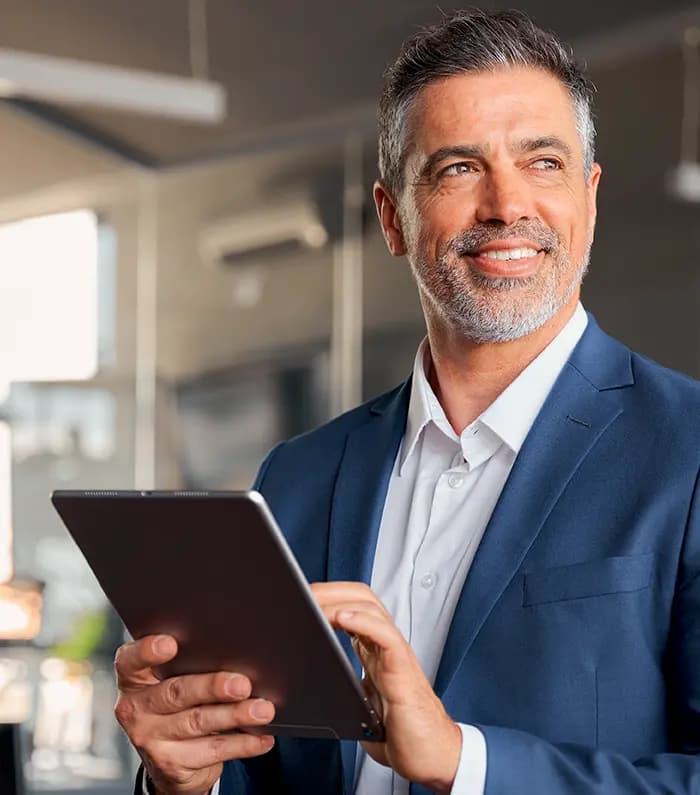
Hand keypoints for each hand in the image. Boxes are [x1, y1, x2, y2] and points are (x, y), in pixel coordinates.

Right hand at [114, 635, 275, 794]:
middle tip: (242, 684)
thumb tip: (237, 652)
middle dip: (212, 687)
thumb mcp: (172, 680)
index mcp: (134, 678)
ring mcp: (151, 739)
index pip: (131, 660)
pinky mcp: (171, 765)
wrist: (169, 758)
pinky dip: (242, 743)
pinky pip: (213, 751)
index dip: (148, 651)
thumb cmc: (177, 701)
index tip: (170, 644)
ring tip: (262, 709)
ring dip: (235, 715)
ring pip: (198, 722)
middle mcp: (136, 709)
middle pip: (176, 692)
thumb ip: (189, 663)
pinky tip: (262, 736)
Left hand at [311, 582, 461, 793]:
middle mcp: (385, 646)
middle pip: (361, 597)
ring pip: (372, 608)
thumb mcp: (358, 705)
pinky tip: (343, 618)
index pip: (353, 606)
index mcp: (373, 651)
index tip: (300, 598)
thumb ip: (339, 688)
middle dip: (330, 589)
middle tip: (302, 593)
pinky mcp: (403, 670)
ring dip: (340, 600)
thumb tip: (301, 687)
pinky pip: (386, 635)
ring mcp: (396, 654)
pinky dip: (364, 621)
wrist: (432, 757)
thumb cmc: (400, 734)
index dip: (328, 596)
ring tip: (315, 602)